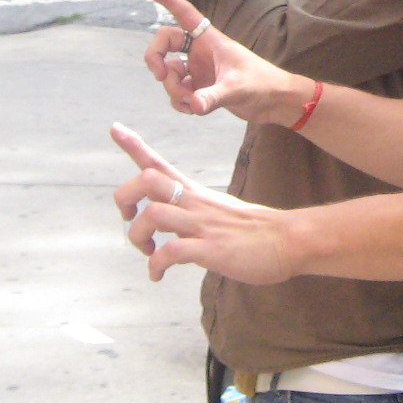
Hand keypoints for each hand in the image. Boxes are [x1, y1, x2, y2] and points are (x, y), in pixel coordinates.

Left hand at [110, 123, 294, 282]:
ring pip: (154, 215)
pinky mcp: (210, 248)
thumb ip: (191, 213)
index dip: (134, 145)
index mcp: (194, 192)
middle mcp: (194, 202)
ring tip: (149, 253)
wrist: (287, 240)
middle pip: (147, 180)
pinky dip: (156, 264)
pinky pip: (172, 252)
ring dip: (139, 236)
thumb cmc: (253, 229)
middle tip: (130, 219)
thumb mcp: (217, 210)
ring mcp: (202, 224)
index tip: (115, 128)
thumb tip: (170, 228)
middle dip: (125, 198)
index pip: (159, 162)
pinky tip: (158, 274)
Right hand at [141, 0, 309, 124]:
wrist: (275, 102)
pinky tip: (195, 109)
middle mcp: (201, 51)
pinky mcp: (201, 87)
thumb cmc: (262, 83)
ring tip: (191, 102)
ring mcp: (199, 70)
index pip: (184, 13)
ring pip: (170, 73)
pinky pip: (179, 92)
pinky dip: (181, 101)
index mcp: (210, 40)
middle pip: (166, 43)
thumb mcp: (237, 88)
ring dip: (173, 88)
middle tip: (160, 75)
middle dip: (156, 58)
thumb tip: (194, 104)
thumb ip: (213, 96)